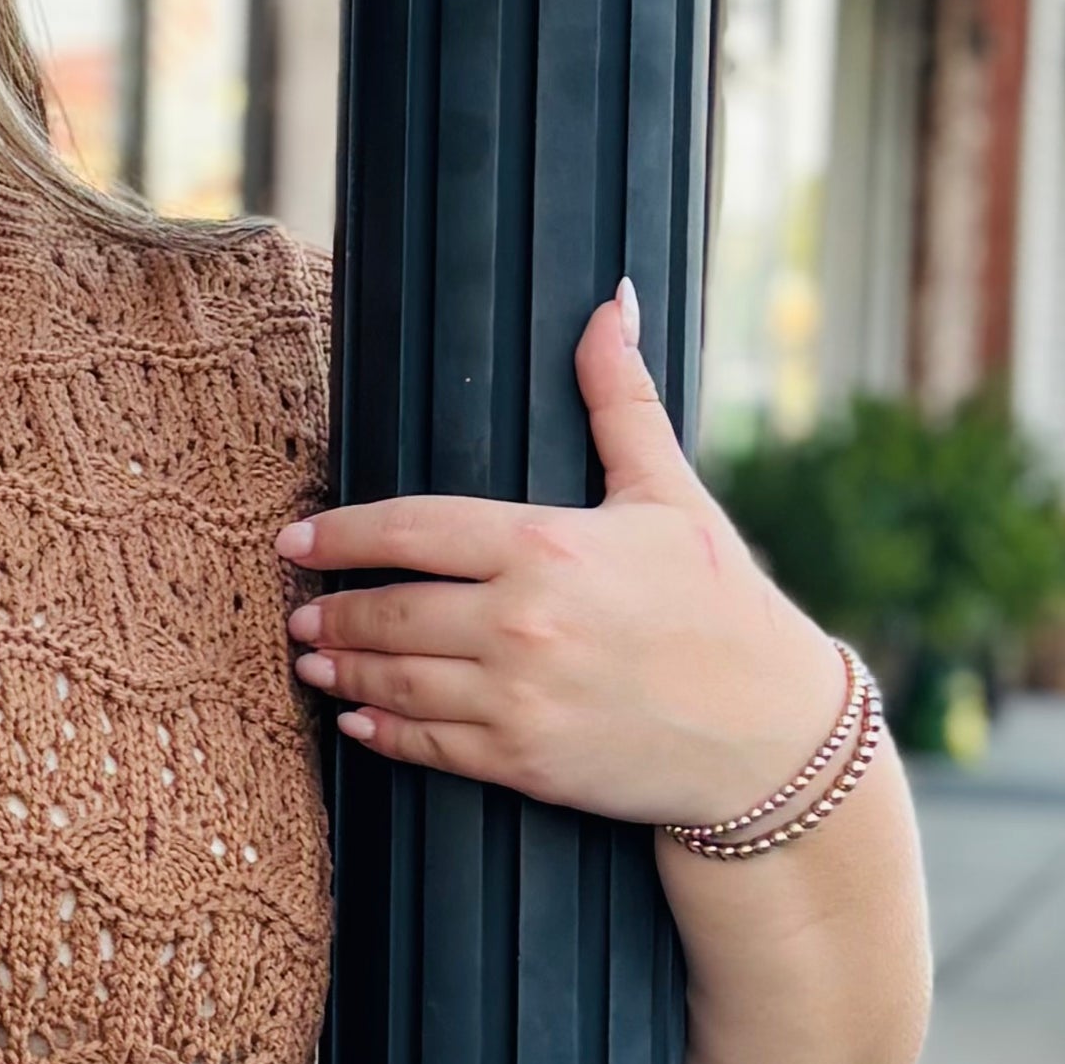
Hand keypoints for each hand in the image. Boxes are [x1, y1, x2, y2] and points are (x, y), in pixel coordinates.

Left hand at [282, 287, 845, 834]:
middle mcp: (520, 621)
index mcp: (545, 545)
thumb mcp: (671, 494)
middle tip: (298, 610)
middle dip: (332, 609)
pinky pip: (426, 744)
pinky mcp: (522, 762)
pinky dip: (381, 730)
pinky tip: (357, 720)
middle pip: (389, 608)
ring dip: (342, 668)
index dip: (341, 534)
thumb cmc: (723, 606)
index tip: (296, 540)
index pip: (411, 528)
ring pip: (395, 678)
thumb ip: (621, 401)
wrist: (768, 735)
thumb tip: (613, 301)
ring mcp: (516, 697)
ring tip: (313, 657)